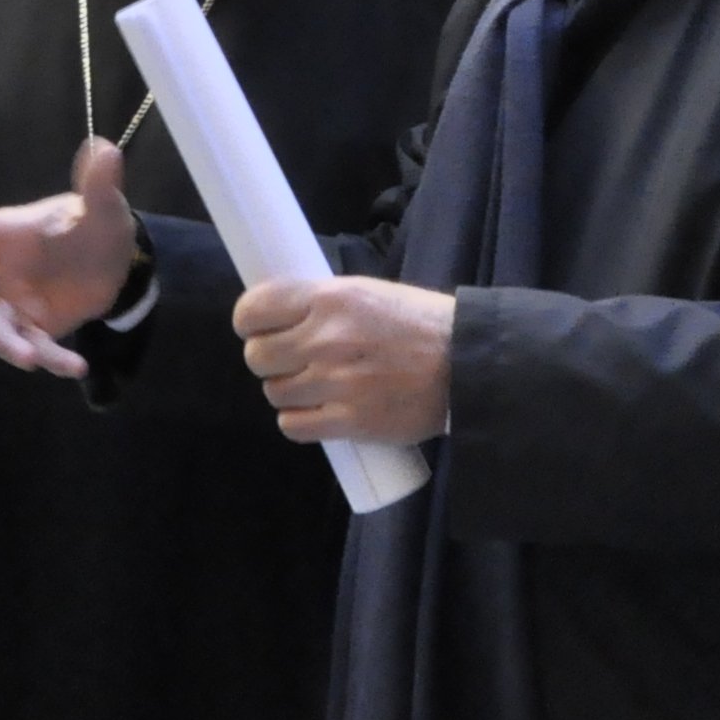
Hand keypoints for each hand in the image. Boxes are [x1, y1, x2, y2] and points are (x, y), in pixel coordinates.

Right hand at [0, 138, 139, 380]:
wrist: (118, 263)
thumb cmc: (97, 226)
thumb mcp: (104, 207)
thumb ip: (99, 184)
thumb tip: (104, 147)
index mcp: (12, 232)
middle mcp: (3, 266)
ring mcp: (14, 299)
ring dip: (8, 344)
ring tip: (33, 358)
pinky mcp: (32, 326)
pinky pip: (30, 345)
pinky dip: (51, 360)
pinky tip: (76, 366)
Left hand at [234, 276, 456, 448]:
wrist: (469, 366)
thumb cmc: (420, 325)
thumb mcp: (368, 293)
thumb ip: (321, 304)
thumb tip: (275, 315)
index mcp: (330, 299)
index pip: (252, 310)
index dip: (250, 322)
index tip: (260, 329)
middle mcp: (327, 340)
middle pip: (257, 356)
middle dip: (269, 360)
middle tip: (291, 361)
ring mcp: (337, 383)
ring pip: (274, 393)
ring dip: (288, 391)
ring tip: (315, 386)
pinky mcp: (351, 421)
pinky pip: (293, 426)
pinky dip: (300, 421)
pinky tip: (319, 412)